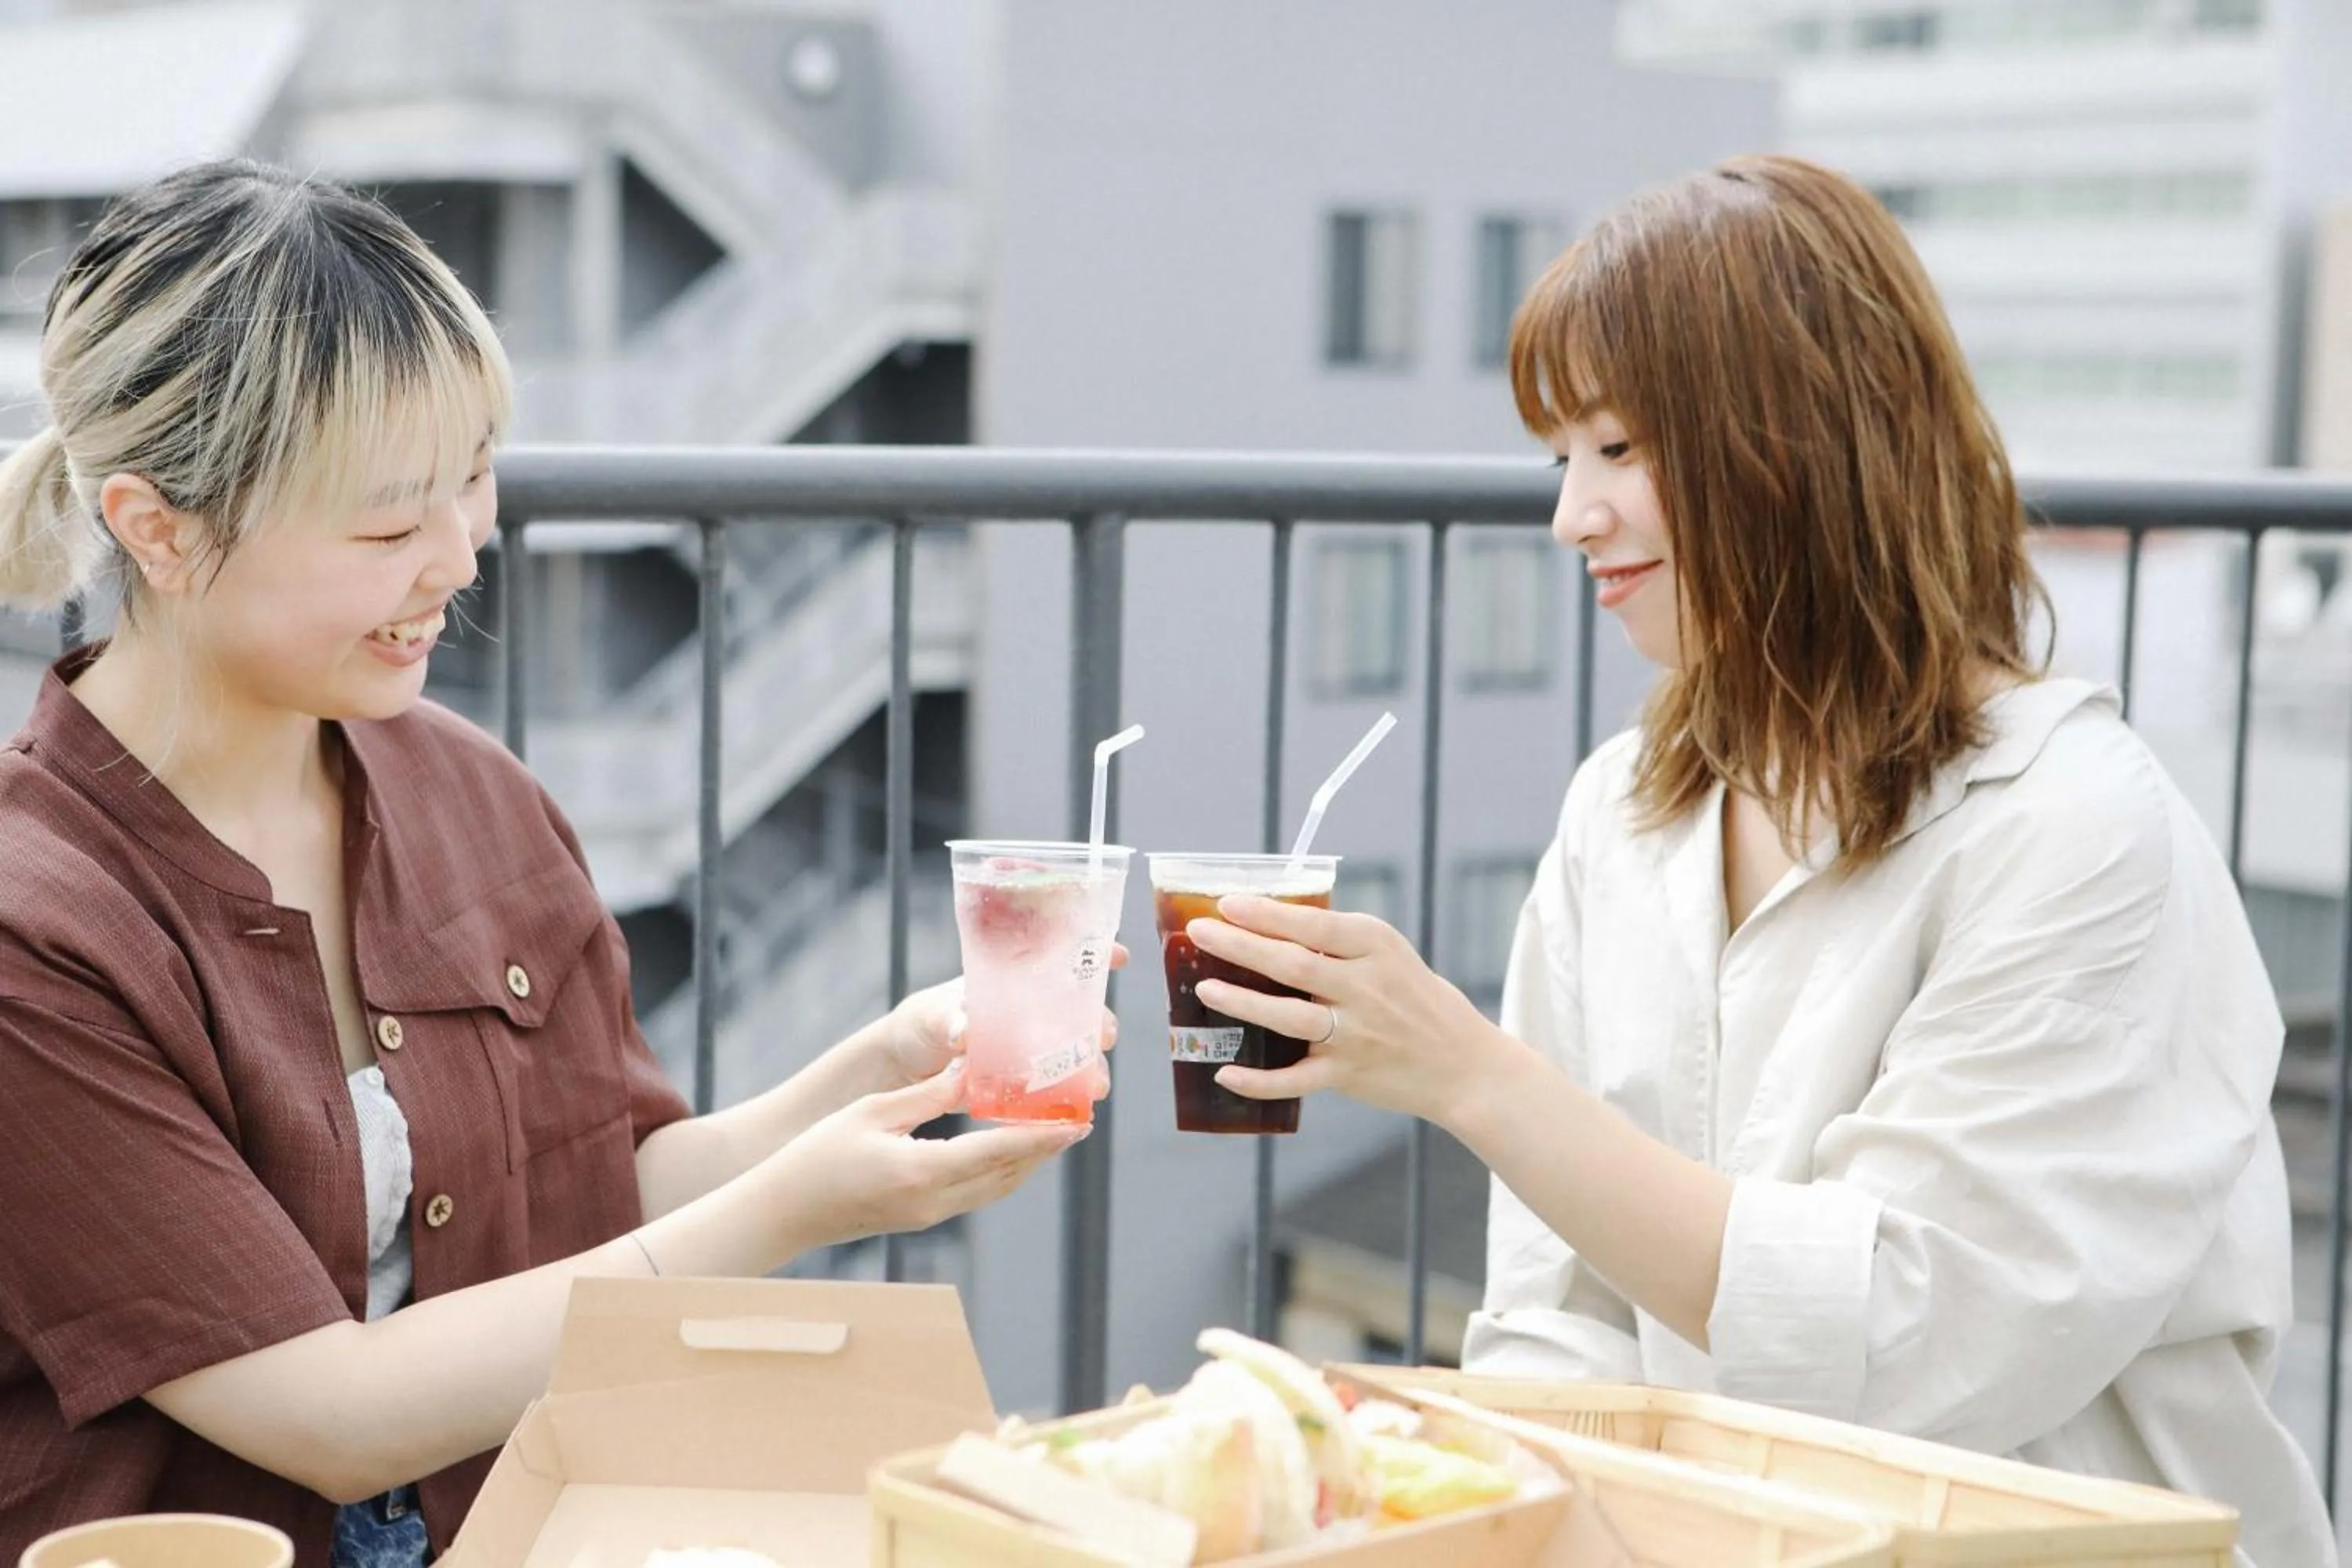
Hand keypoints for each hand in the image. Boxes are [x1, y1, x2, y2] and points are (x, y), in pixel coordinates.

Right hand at [762, 1066, 1084, 1249]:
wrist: (784, 1211)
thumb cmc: (817, 1154)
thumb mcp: (872, 1112)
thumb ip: (927, 1096)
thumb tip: (971, 1073)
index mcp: (922, 1171)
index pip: (998, 1152)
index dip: (1043, 1138)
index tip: (1078, 1123)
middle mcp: (933, 1201)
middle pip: (1006, 1175)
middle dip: (1045, 1150)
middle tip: (1077, 1119)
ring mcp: (928, 1216)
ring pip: (994, 1190)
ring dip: (1026, 1164)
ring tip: (1053, 1134)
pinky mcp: (920, 1219)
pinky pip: (974, 1195)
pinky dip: (999, 1173)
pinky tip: (1008, 1152)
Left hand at [871, 949, 1127, 1097]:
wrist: (909, 1064)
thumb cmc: (923, 1023)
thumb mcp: (932, 1015)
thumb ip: (948, 1020)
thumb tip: (963, 1032)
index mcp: (1016, 980)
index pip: (1064, 959)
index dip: (1096, 953)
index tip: (1119, 956)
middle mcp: (1034, 1011)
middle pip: (1082, 1010)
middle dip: (1101, 1021)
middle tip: (1105, 1037)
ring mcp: (1034, 1047)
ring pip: (1077, 1052)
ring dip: (1093, 1067)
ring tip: (1096, 1086)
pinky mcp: (1028, 1081)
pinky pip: (1058, 1087)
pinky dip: (1072, 1098)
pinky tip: (1079, 1110)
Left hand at [1186, 897, 1504, 1125]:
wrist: (1464, 1065)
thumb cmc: (1417, 1001)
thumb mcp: (1390, 956)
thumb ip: (1339, 944)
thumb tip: (1269, 924)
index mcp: (1376, 948)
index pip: (1313, 927)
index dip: (1267, 915)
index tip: (1226, 904)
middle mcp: (1367, 988)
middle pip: (1293, 965)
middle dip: (1240, 946)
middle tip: (1198, 933)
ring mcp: (1357, 1034)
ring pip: (1289, 1017)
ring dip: (1243, 1003)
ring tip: (1205, 989)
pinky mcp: (1349, 1075)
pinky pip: (1296, 1079)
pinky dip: (1259, 1080)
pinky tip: (1225, 1072)